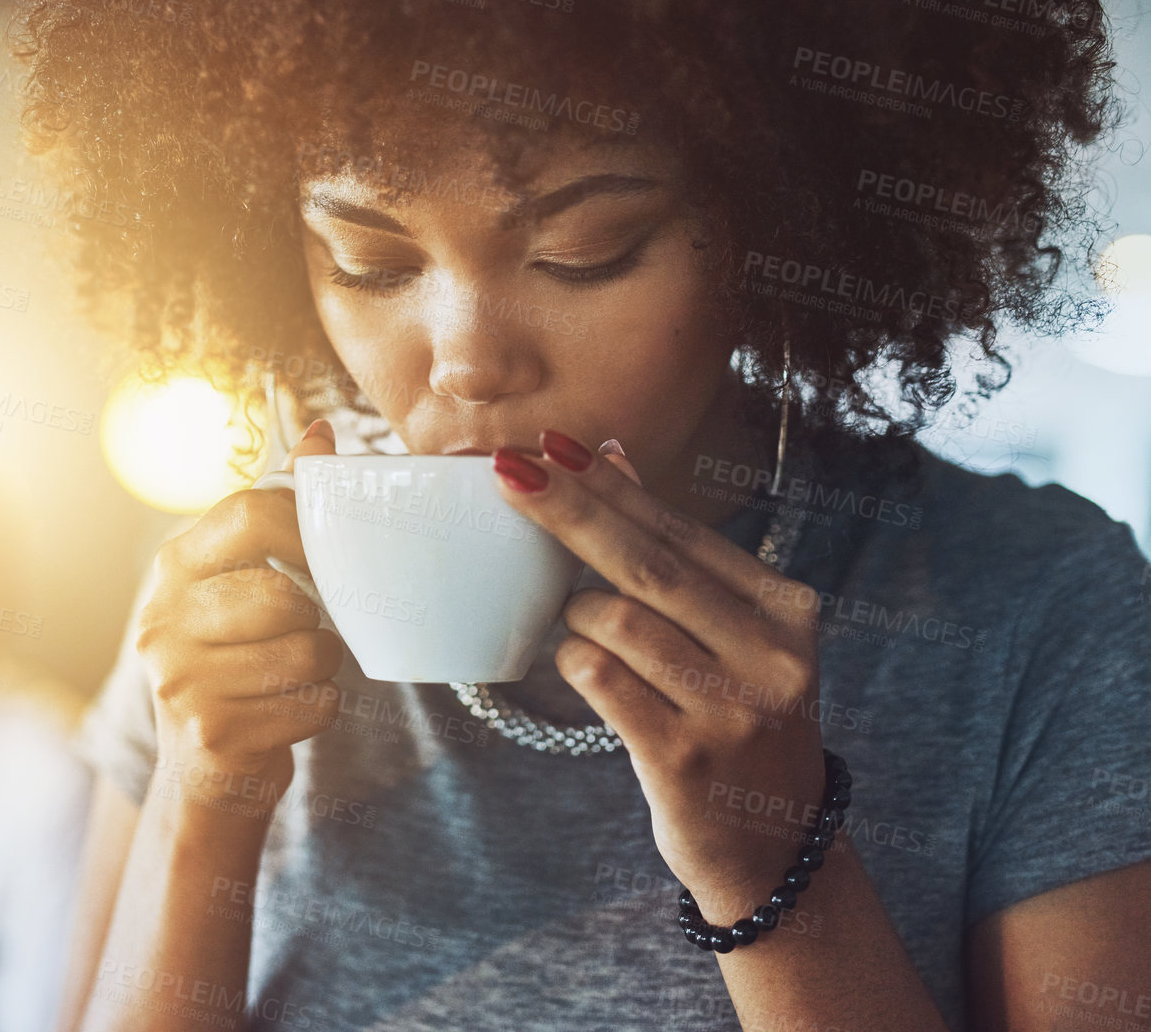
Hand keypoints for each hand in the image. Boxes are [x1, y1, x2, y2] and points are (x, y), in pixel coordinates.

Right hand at [136, 418, 344, 805]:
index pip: (251, 511)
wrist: (205, 771)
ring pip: (306, 653)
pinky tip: (289, 713)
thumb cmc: (236, 659)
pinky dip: (321, 711)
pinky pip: (313, 706)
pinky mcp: (211, 733)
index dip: (305, 527)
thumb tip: (322, 433)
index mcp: (175, 564)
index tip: (324, 556)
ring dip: (322, 667)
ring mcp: (179, 679)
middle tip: (301, 633)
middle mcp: (163, 617)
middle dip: (314, 619)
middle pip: (285, 593)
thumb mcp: (242, 580)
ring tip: (295, 672)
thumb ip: (280, 509)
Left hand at [492, 431, 826, 924]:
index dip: (610, 486)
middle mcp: (769, 655)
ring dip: (576, 614)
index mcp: (785, 609)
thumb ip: (675, 553)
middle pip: (645, 564)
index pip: (680, 531)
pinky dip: (574, 660)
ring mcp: (731, 710)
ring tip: (585, 630)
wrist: (775, 846)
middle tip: (508, 471)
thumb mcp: (730, 633)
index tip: (551, 446)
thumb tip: (610, 458)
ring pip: (613, 621)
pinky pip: (598, 679)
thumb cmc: (733, 717)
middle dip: (569, 511)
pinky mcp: (684, 757)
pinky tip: (584, 666)